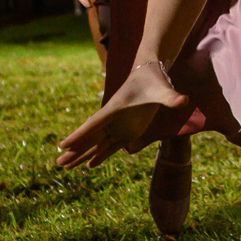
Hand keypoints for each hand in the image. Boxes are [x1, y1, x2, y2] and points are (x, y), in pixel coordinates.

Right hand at [57, 62, 188, 168]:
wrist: (151, 72)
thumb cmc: (155, 79)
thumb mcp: (163, 89)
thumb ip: (171, 97)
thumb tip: (183, 101)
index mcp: (115, 109)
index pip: (93, 124)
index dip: (79, 135)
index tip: (63, 145)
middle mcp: (112, 119)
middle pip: (90, 138)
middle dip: (74, 151)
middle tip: (57, 163)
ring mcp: (118, 126)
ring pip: (97, 145)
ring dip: (82, 156)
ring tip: (65, 167)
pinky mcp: (127, 131)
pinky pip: (110, 147)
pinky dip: (99, 156)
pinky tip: (89, 165)